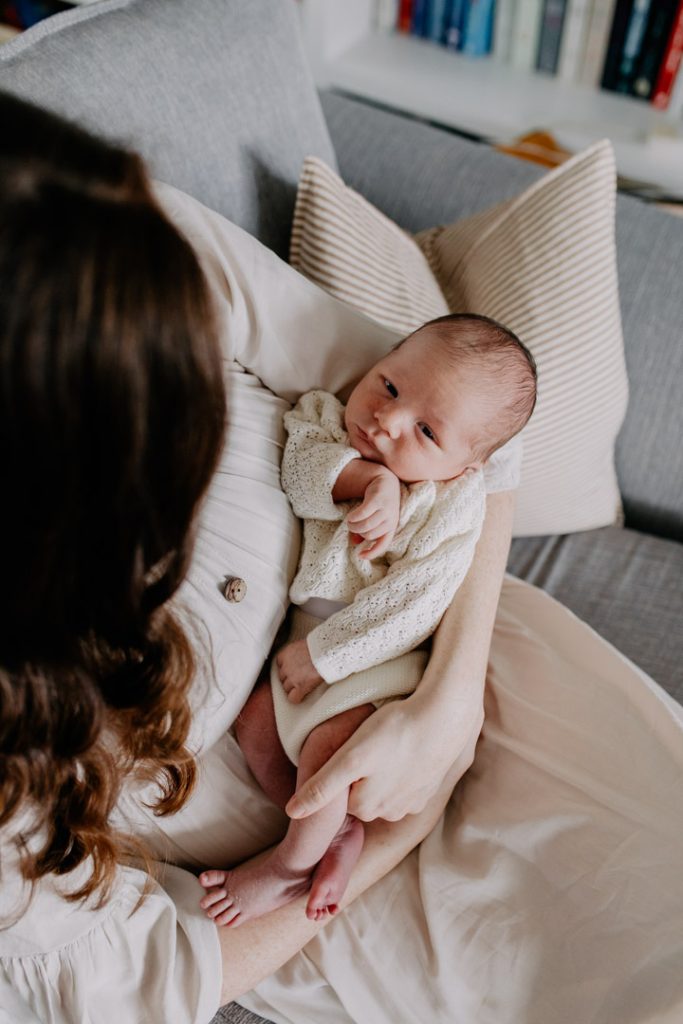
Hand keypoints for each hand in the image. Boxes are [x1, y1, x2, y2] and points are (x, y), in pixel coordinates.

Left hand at [276, 638, 323, 702]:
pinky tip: (302, 695)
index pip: (280, 663)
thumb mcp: (305, 644)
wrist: (327, 653)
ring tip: (302, 686)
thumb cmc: (321, 646)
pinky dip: (297, 698)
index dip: (287, 667)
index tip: (292, 668)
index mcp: (286, 653)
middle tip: (300, 677)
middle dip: (289, 678)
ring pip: (286, 688)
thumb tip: (304, 654)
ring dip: (293, 688)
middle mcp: (286, 666)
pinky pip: (293, 698)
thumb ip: (300, 651)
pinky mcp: (300, 687)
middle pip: (282, 677)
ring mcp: (292, 677)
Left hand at [285, 691, 483, 821]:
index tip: (350, 746)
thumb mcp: (350, 757)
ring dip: (381, 770)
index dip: (340, 768)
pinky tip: (406, 748)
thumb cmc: (394, 731)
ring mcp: (412, 804)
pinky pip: (404, 784)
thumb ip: (321, 787)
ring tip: (388, 742)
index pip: (339, 793)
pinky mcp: (429, 791)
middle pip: (360, 792)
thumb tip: (292, 813)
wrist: (445, 717)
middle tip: (368, 742)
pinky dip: (402, 769)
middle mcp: (389, 814)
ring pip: (383, 788)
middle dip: (360, 771)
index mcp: (365, 808)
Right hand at [346, 468, 399, 558]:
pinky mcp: (377, 500)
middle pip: (369, 535)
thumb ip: (366, 531)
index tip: (360, 555)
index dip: (372, 553)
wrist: (385, 481)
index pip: (383, 544)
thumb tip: (355, 543)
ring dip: (353, 525)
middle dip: (357, 532)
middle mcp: (391, 520)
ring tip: (350, 521)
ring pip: (366, 526)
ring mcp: (386, 510)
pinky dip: (353, 517)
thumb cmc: (380, 504)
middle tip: (352, 526)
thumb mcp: (376, 519)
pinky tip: (350, 516)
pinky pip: (362, 514)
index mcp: (391, 527)